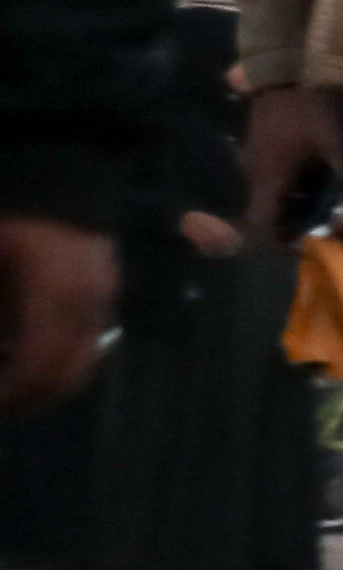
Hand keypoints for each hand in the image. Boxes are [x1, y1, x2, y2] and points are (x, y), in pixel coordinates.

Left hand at [0, 218, 105, 416]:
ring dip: (49, 383)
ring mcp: (103, 298)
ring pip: (83, 363)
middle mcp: (90, 306)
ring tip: (13, 386)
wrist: (56, 164)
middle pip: (68, 375)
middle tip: (2, 405)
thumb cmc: (11, 214)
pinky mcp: (105, 290)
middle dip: (31, 399)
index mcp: (57, 298)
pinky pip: (89, 341)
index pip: (40, 369)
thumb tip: (0, 346)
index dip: (12, 396)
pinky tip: (29, 353)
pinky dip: (61, 360)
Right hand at [239, 83, 342, 239]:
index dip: (279, 245)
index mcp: (266, 178)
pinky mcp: (259, 144)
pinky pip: (273, 176)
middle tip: (328, 226)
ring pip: (271, 194)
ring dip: (295, 204)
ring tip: (328, 204)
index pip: (260, 227)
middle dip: (294, 224)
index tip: (306, 249)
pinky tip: (318, 179)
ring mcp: (252, 156)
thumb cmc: (312, 107)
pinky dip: (292, 185)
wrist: (288, 64)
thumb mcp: (338, 145)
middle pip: (266, 213)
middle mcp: (251, 172)